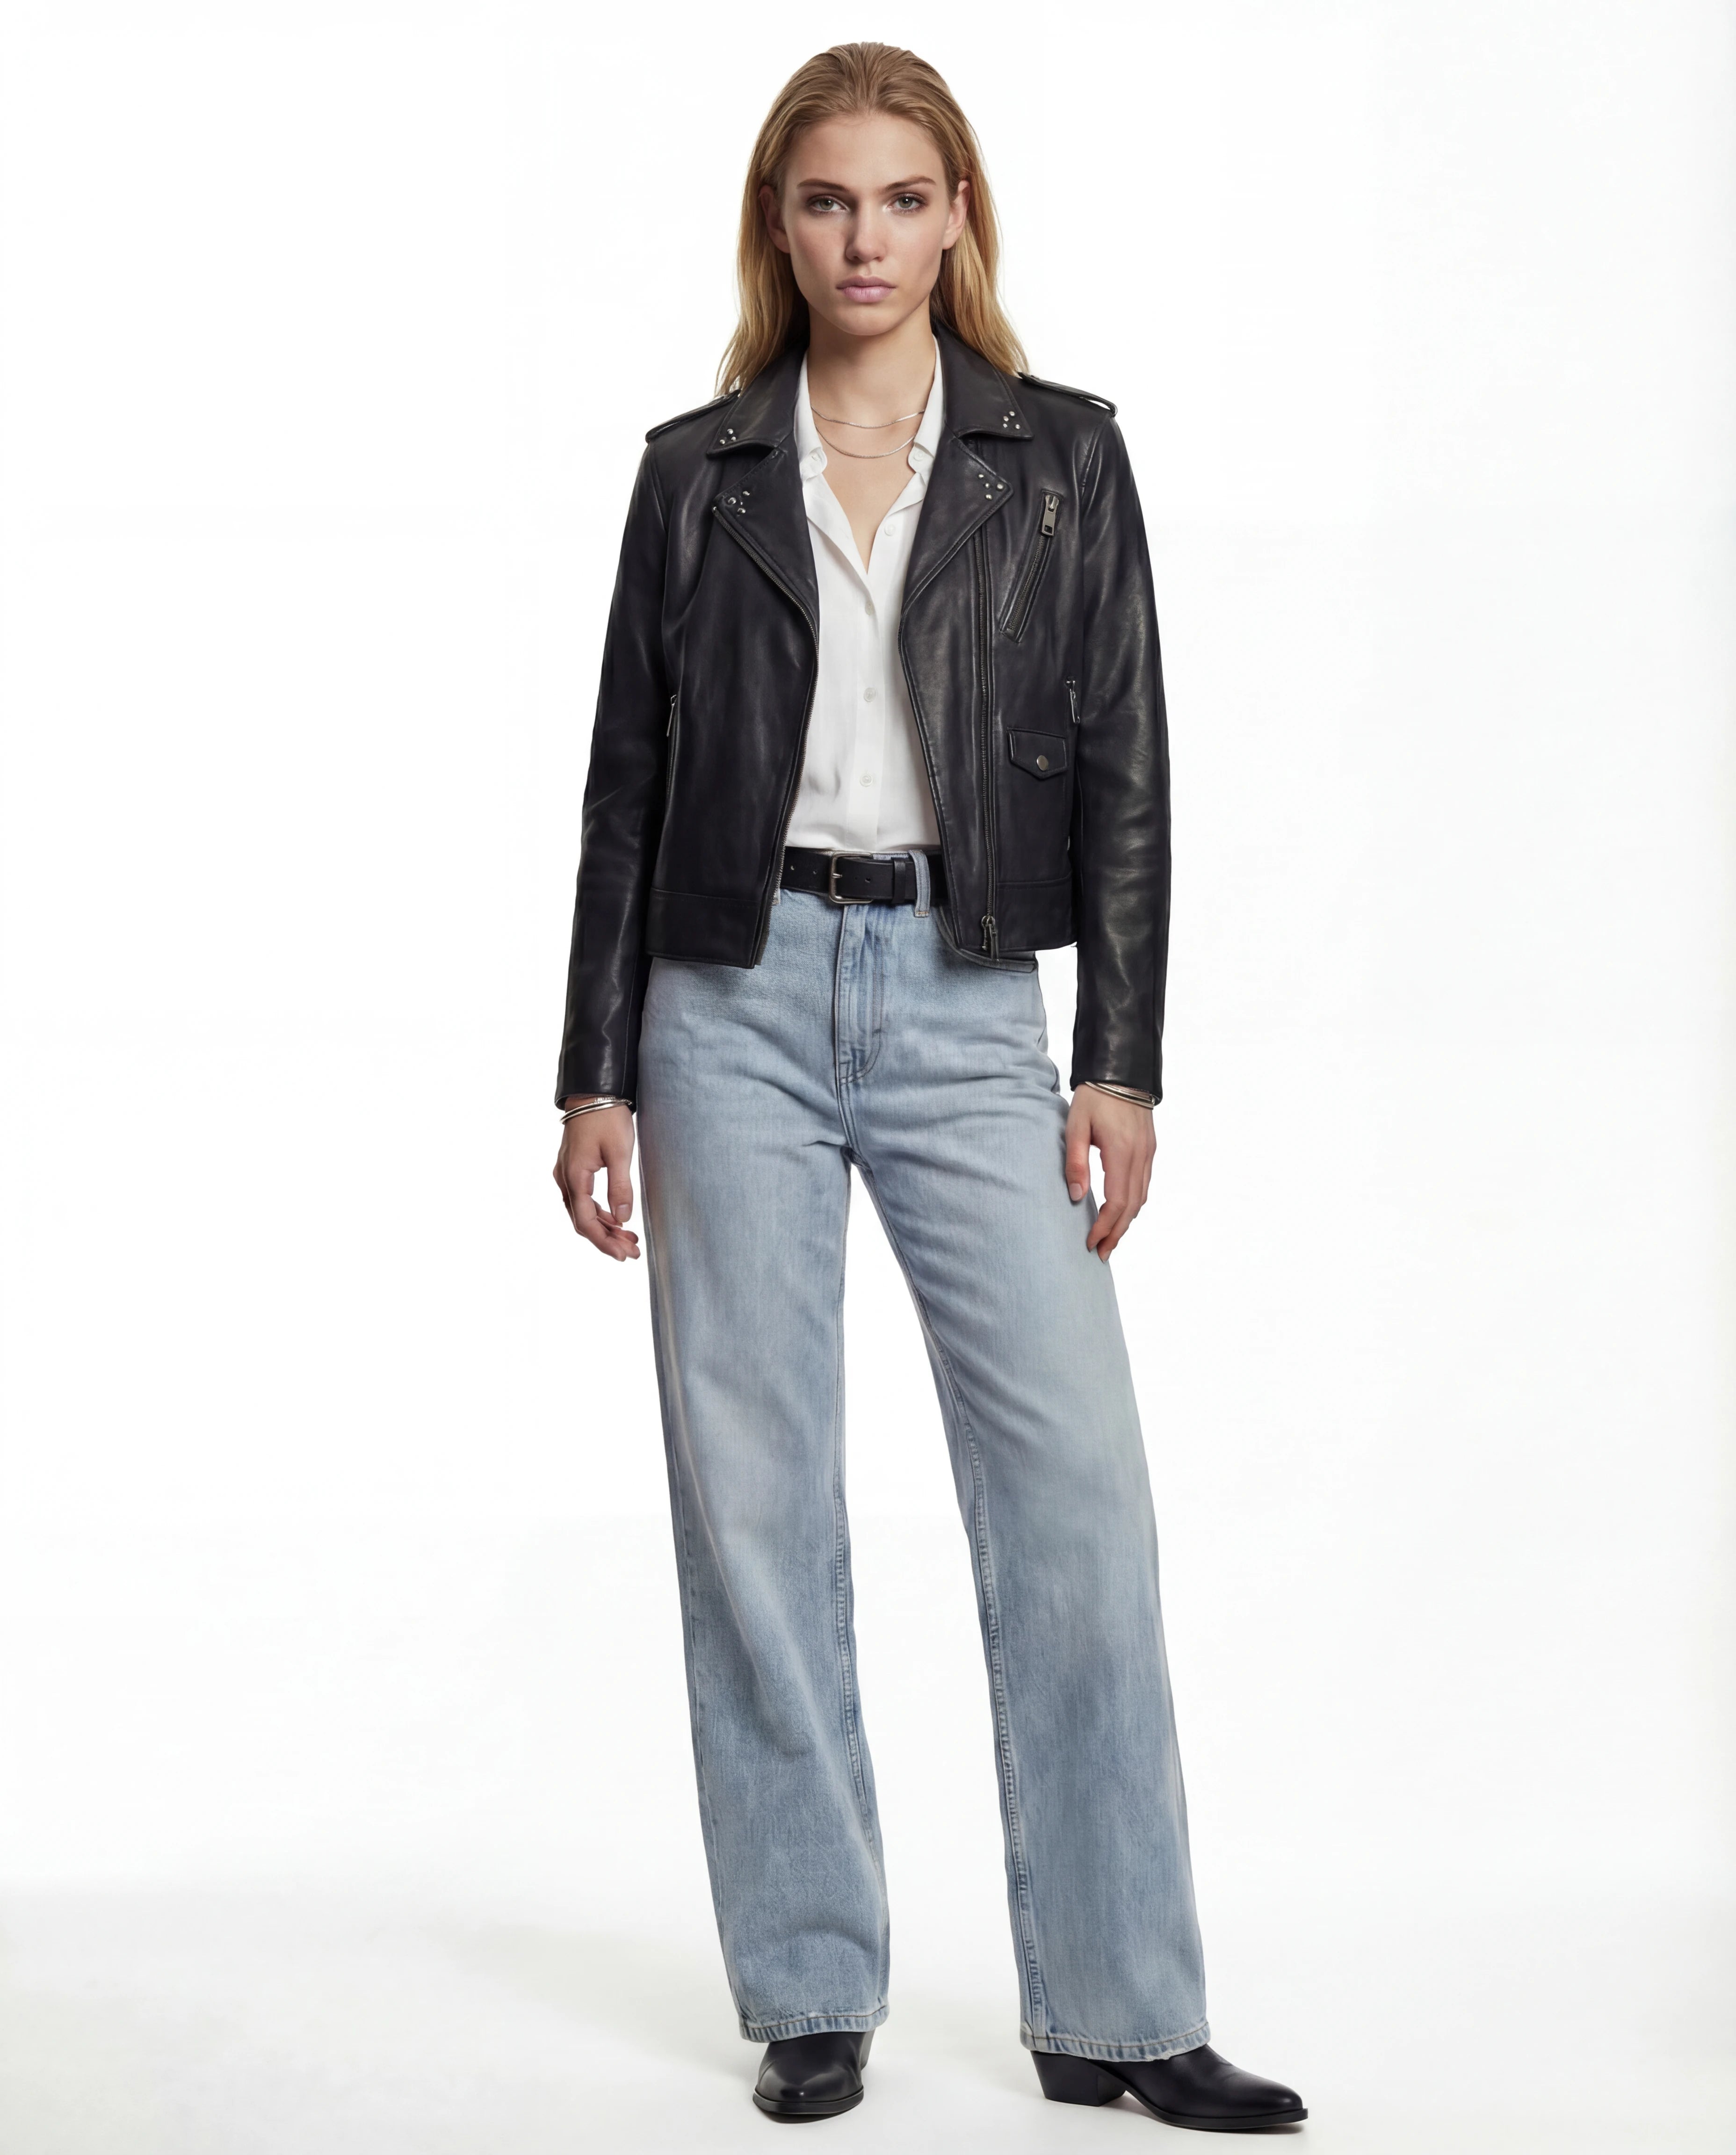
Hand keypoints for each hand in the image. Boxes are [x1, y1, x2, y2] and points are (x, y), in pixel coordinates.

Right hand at [553, 1101, 640, 1260]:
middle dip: (607, 1239)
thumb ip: (620, 1187)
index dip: (604, 1242)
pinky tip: (617, 1218)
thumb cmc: (607, 1117)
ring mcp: (567, 1173)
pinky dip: (599, 1211)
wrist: (593, 1091)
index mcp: (575, 1177)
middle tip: (632, 1252)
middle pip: (582, 1220)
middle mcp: (565, 1179)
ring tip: (629, 1239)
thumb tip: (624, 1219)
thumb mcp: (620, 1152)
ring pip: (582, 1211)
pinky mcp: (573, 1167)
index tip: (623, 1256)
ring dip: (605, 1226)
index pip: (586, 1222)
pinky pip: (582, 1198)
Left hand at [1064, 1086, 1154, 1260]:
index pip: (1116, 1202)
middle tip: (1101, 1253)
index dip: (1104, 1227)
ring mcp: (1148, 1153)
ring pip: (1141, 1198)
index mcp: (1121, 1152)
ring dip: (1126, 1222)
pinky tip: (1122, 1212)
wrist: (1122, 1070)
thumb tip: (1075, 1196)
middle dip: (1116, 1233)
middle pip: (1132, 1207)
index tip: (1090, 1242)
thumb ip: (1075, 1162)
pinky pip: (1145, 1184)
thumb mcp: (1076, 1125)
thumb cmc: (1095, 1095)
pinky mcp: (1150, 1149)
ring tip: (1110, 1238)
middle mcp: (1140, 1157)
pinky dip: (1134, 1204)